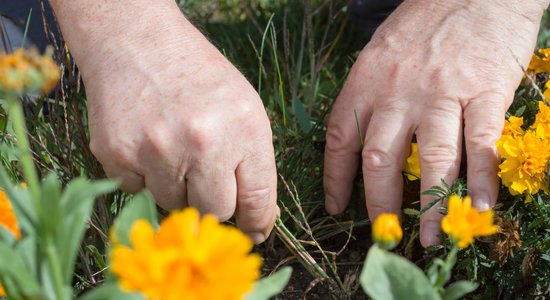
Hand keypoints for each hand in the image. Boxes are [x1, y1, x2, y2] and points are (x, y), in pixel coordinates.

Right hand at [50, 0, 277, 242]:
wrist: (137, 44)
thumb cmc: (198, 77)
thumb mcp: (244, 108)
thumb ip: (253, 163)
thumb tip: (255, 221)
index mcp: (244, 129)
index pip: (258, 201)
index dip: (257, 222)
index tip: (253, 230)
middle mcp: (203, 143)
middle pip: (215, 212)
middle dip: (214, 202)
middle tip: (204, 175)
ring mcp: (157, 151)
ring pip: (173, 205)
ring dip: (176, 186)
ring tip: (172, 146)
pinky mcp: (118, 155)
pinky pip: (138, 192)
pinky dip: (144, 176)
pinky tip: (147, 143)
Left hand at [324, 0, 545, 245]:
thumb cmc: (424, 20)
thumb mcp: (379, 53)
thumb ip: (368, 96)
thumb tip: (361, 141)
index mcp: (365, 83)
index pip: (339, 140)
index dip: (335, 179)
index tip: (335, 207)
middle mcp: (397, 92)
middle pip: (380, 159)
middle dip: (379, 204)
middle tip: (384, 232)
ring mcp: (442, 93)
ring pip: (431, 160)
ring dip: (432, 206)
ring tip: (432, 238)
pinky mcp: (485, 91)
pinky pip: (481, 144)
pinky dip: (482, 180)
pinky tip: (481, 208)